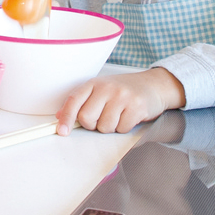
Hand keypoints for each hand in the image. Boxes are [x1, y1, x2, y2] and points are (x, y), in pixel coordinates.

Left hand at [55, 68, 185, 134]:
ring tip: (118, 115)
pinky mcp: (136, 107)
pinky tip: (129, 117)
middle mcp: (106, 88)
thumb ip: (82, 102)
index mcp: (94, 83)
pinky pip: (122, 129)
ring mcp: (122, 96)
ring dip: (110, 127)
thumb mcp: (100, 91)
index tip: (62, 132)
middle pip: (87, 118)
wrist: (153, 85)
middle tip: (103, 117)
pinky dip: (124, 128)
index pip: (74, 100)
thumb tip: (60, 115)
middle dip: (93, 124)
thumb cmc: (123, 90)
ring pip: (104, 127)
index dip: (66, 117)